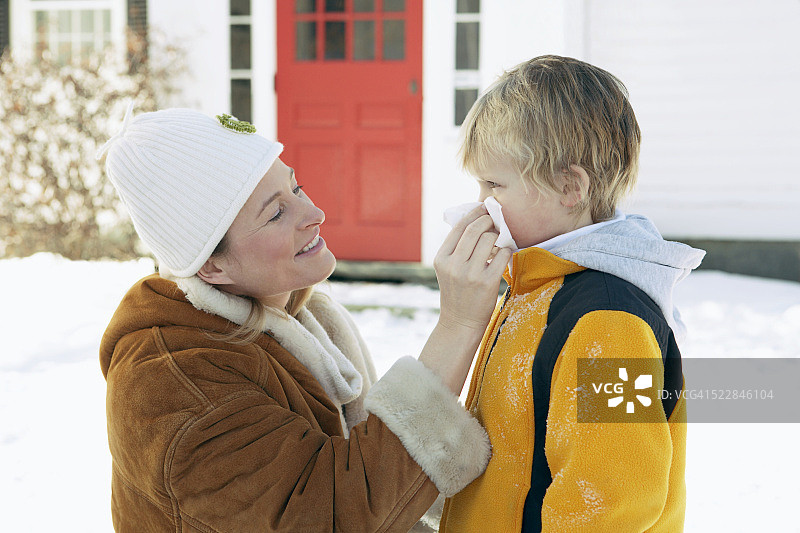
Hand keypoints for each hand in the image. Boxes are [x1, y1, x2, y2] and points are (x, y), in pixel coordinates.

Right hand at [433, 205, 512, 333]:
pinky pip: (502, 255)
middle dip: (488, 221)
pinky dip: (506, 251)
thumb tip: (474, 220)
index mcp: (441, 258)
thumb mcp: (447, 269)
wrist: (460, 322)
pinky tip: (504, 255)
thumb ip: (456, 248)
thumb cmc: (457, 292)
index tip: (483, 207)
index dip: (473, 213)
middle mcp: (453, 265)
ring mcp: (470, 274)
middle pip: (475, 230)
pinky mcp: (486, 282)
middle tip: (495, 220)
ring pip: (489, 240)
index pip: (458, 227)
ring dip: (498, 236)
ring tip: (498, 241)